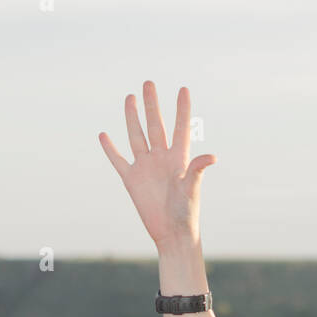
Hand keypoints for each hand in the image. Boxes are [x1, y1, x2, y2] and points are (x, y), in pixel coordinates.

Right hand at [98, 81, 215, 250]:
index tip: (183, 89)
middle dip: (152, 104)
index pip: (181, 127)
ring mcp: (145, 167)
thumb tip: (212, 156)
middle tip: (148, 83)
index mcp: (178, 158)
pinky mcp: (131, 180)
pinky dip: (110, 148)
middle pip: (155, 125)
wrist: (172, 234)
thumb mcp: (192, 189)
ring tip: (130, 97)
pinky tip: (104, 135)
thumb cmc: (186, 213)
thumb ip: (197, 170)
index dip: (182, 109)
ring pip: (137, 136)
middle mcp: (161, 158)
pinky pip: (118, 160)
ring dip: (132, 117)